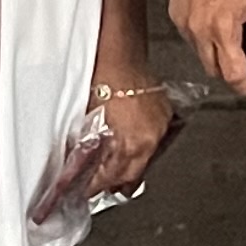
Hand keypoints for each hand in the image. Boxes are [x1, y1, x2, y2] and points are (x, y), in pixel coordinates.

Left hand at [88, 36, 173, 193]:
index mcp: (130, 143)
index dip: (95, 186)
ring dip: (129, 167)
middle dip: (114, 183)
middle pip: (131, 175)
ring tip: (116, 174)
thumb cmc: (102, 80)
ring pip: (144, 160)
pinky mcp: (165, 116)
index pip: (110, 177)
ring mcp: (160, 128)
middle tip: (100, 187)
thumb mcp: (89, 120)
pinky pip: (154, 141)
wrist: (120, 54)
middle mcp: (149, 140)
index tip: (86, 190)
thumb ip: (88, 146)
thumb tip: (79, 162)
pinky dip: (142, 148)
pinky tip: (132, 149)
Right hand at [169, 0, 245, 90]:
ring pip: (200, 54)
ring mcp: (184, 24)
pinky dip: (201, 36)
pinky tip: (212, 19)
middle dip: (229, 70)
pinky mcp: (175, 15)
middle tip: (243, 60)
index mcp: (223, 29)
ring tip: (229, 33)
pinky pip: (189, 37)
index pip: (231, 74)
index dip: (244, 85)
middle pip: (213, 70)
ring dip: (214, 52)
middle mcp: (199, 30)